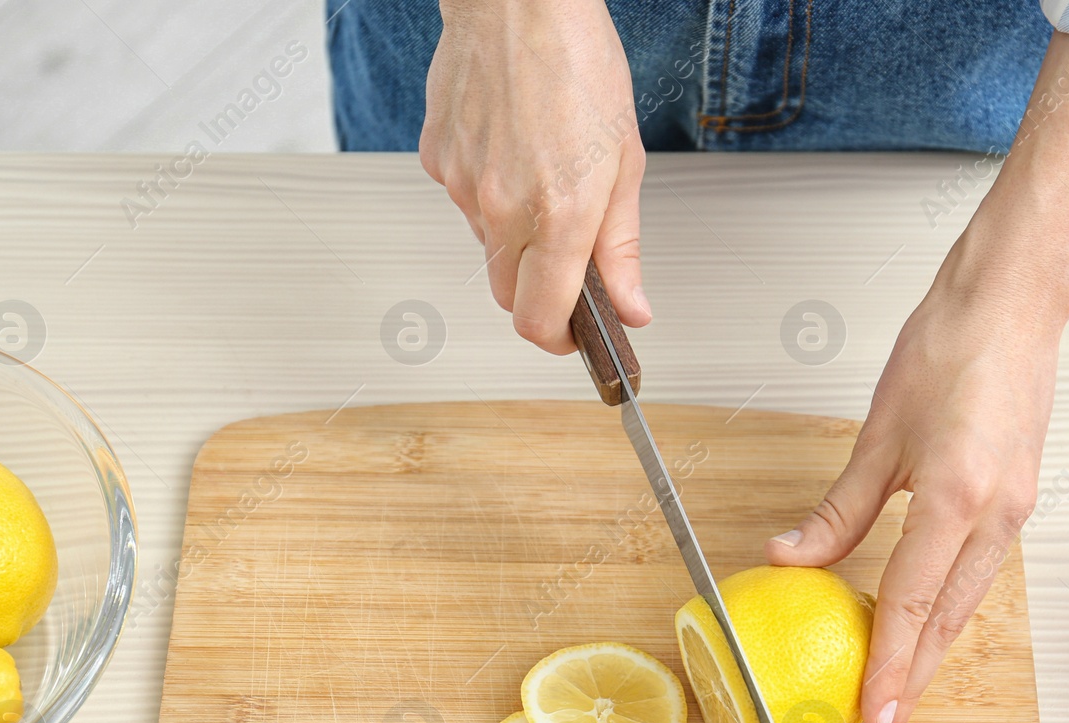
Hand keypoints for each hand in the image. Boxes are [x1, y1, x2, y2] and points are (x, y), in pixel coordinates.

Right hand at [420, 0, 650, 352]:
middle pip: (507, 295)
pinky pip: (465, 201)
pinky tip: (512, 149)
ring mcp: (463, 186)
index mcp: (558, 215)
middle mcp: (502, 208)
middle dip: (537, 293)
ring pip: (486, 247)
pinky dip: (489, 193)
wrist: (517, 1)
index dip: (557, 341)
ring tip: (544, 175)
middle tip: (567, 260)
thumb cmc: (578, 63)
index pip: (538, 320)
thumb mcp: (625, 162)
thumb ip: (622, 247)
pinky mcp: (437, 160)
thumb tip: (631, 308)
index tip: (572, 337)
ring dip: (515, 236)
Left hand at [765, 217, 1062, 722]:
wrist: (1014, 302)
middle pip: (946, 621)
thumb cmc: (951, 346)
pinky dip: (946, 609)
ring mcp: (1015, 510)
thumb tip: (790, 558)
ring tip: (898, 695)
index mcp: (958, 498)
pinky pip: (976, 572)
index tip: (871, 719)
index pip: (911, 605)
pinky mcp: (1017, 498)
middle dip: (912, 682)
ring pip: (964, 602)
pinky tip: (921, 625)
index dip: (888, 669)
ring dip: (930, 652)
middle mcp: (997, 515)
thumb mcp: (880, 433)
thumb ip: (839, 509)